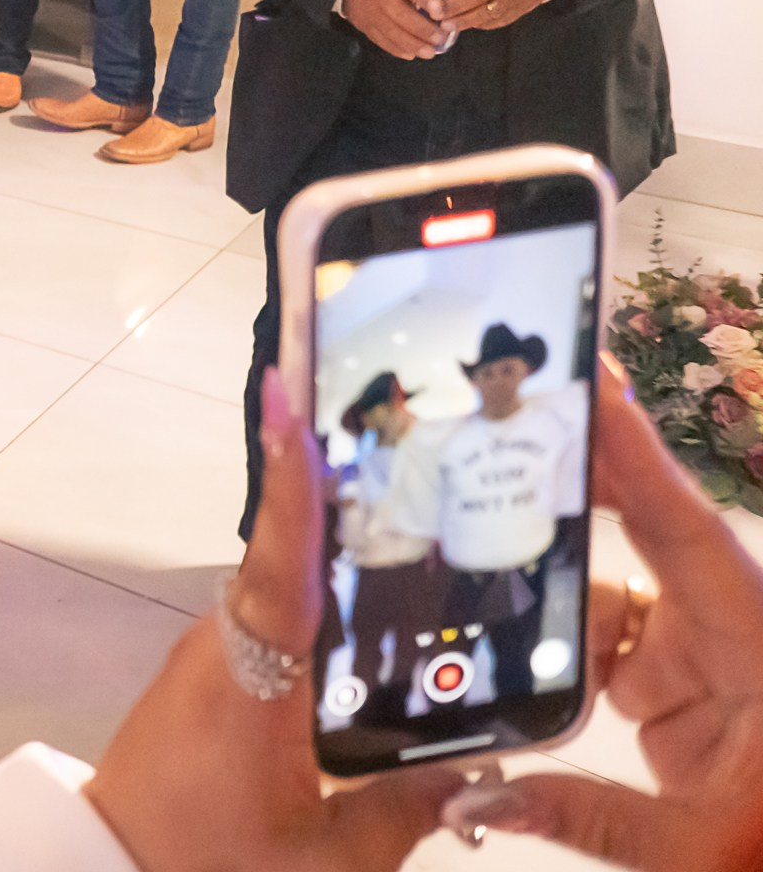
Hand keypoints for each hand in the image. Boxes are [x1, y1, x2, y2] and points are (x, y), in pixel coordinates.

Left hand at [85, 369, 464, 869]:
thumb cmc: (205, 866)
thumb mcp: (323, 860)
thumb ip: (403, 809)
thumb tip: (478, 769)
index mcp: (250, 681)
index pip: (280, 566)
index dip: (291, 484)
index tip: (286, 398)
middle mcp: (221, 648)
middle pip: (287, 558)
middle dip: (337, 492)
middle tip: (398, 424)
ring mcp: (206, 658)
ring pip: (279, 589)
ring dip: (331, 548)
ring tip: (412, 500)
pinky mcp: (203, 676)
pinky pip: (268, 621)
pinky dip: (314, 600)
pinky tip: (374, 609)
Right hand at [342, 0, 444, 59]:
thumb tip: (450, 4)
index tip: (441, 11)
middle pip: (399, 14)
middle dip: (422, 29)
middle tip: (440, 38)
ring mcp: (369, 11)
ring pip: (390, 31)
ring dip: (412, 44)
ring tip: (430, 52)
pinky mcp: (364, 26)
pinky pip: (381, 40)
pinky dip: (397, 49)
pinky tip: (412, 54)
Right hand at [436, 355, 762, 869]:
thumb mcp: (696, 851)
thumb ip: (584, 816)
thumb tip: (475, 792)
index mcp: (756, 646)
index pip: (688, 532)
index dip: (636, 454)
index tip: (591, 380)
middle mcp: (729, 631)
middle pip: (647, 527)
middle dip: (580, 467)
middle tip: (506, 401)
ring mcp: (699, 654)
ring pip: (608, 588)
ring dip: (550, 574)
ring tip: (471, 529)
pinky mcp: (672, 682)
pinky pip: (601, 637)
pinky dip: (553, 635)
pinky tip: (493, 628)